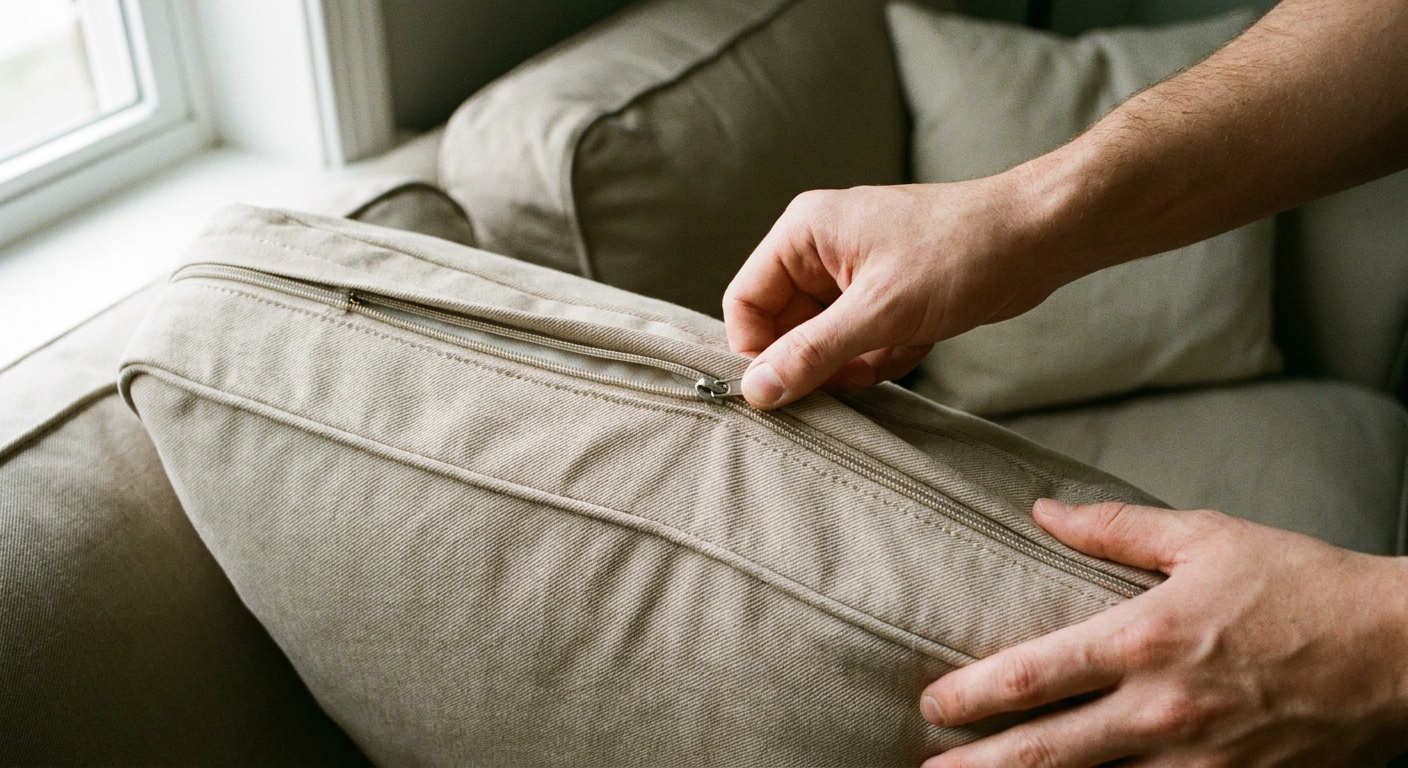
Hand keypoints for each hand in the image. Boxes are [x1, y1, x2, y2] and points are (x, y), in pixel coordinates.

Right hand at [722, 177, 1071, 409]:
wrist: (1037, 238)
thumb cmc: (959, 255)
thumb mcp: (878, 313)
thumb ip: (810, 354)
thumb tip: (756, 390)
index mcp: (803, 234)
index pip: (745, 302)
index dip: (758, 351)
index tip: (786, 390)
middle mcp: (821, 247)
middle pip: (783, 325)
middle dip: (816, 361)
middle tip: (848, 382)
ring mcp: (855, 270)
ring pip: (824, 338)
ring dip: (854, 362)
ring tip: (892, 355)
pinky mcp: (887, 291)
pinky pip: (860, 339)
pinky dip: (883, 354)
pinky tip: (917, 344)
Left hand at [920, 500, 1407, 766]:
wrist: (1400, 649)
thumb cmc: (1300, 584)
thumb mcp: (1204, 537)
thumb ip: (1114, 529)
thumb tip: (1042, 510)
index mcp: (1146, 638)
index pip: (1035, 673)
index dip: (972, 694)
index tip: (931, 703)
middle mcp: (1161, 709)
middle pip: (1046, 753)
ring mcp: (1197, 763)